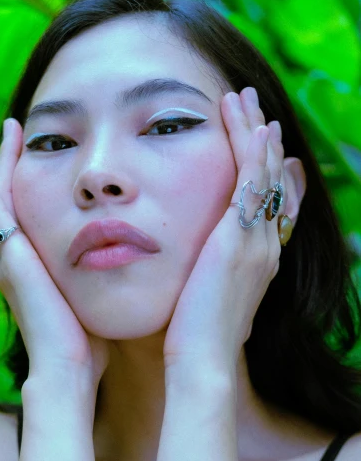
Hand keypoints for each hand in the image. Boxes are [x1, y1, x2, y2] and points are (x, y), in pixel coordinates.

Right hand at [0, 119, 109, 421]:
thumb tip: (127, 256)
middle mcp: (15, 258)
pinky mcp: (9, 260)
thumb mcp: (91, 294)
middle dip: (14, 161)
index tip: (48, 149)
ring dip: (2, 163)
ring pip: (1, 197)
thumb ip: (97, 273)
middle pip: (12, 195)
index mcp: (35, 265)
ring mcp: (8, 258)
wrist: (69, 368)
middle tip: (18, 127)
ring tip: (9, 129)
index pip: (32, 211)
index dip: (37, 179)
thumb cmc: (86, 340)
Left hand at [163, 87, 285, 377]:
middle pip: (271, 179)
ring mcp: (256, 239)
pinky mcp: (238, 235)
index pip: (270, 203)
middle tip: (256, 109)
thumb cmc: (192, 338)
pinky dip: (248, 145)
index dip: (268, 170)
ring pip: (263, 170)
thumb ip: (203, 277)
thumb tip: (190, 269)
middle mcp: (265, 245)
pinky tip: (243, 120)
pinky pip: (249, 177)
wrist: (201, 361)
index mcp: (257, 260)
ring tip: (243, 99)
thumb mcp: (203, 300)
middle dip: (263, 141)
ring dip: (254, 131)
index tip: (262, 143)